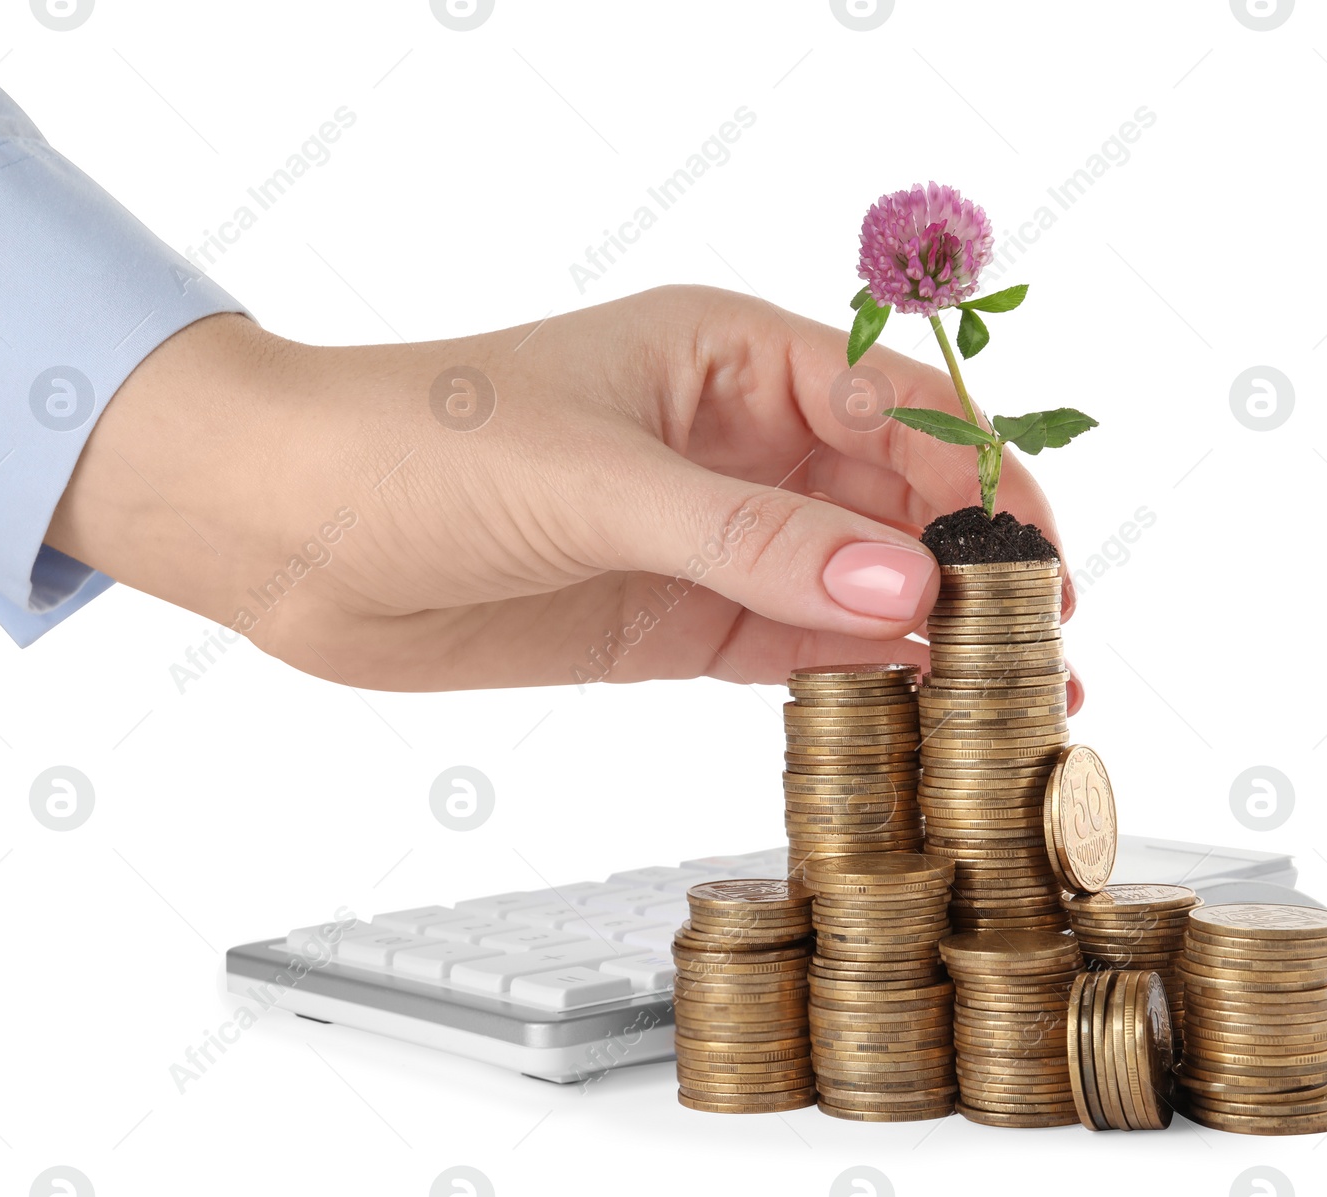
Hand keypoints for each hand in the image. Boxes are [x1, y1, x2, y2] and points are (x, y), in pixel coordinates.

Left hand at [45, 285, 1080, 706]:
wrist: (286, 526)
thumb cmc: (414, 445)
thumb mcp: (597, 480)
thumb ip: (751, 538)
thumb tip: (903, 587)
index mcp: (730, 357)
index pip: (897, 412)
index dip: (979, 484)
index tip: (1036, 565)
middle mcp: (733, 444)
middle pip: (890, 506)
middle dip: (968, 573)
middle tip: (1039, 658)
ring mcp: (704, 537)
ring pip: (847, 583)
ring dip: (924, 637)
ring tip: (1007, 704)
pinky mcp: (668, 617)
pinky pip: (787, 645)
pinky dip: (849, 676)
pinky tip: (908, 708)